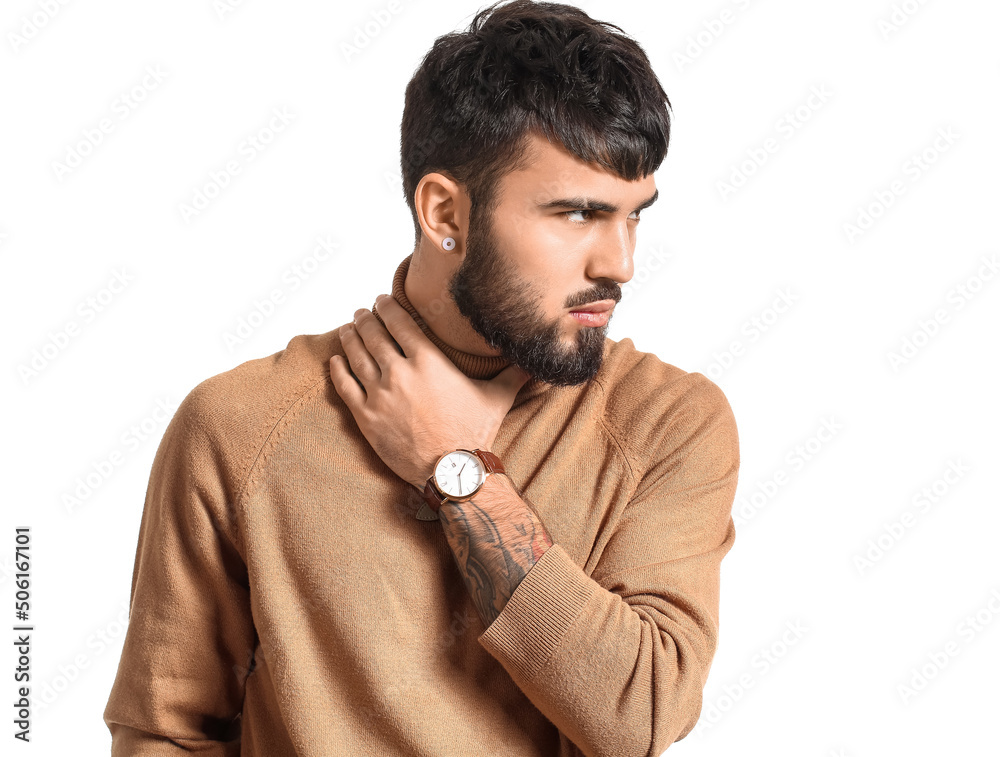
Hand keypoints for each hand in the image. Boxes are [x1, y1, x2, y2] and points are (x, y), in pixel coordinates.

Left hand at [330, 294, 530, 488]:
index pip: (399, 323)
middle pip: (374, 335)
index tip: (381, 300)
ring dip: (350, 338)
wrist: (452, 472)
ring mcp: (379, 395)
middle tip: (362, 312)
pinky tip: (335, 360)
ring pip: (356, 356)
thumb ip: (514, 372)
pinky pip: (345, 387)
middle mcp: (400, 373)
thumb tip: (537, 359)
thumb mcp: (497, 396)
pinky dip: (338, 370)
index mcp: (428, 361)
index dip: (387, 308)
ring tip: (348, 329)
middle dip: (366, 319)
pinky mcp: (366, 418)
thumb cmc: (474, 433)